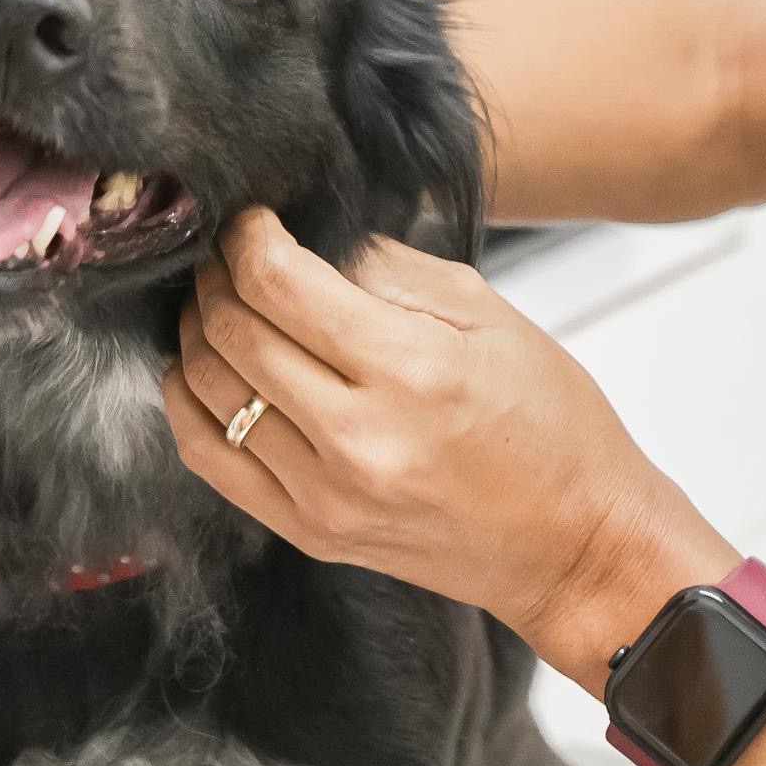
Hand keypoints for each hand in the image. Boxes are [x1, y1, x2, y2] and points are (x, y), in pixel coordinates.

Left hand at [163, 210, 735, 686]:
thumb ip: (389, 270)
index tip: (252, 219)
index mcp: (410, 369)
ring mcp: (325, 495)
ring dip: (195, 334)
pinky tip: (204, 373)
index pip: (278, 283)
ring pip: (206, 393)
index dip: (247, 236)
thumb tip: (309, 239)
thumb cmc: (551, 426)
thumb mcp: (489, 316)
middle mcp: (357, 438)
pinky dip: (189, 406)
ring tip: (214, 304)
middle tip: (226, 252)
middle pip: (232, 332)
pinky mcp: (309, 533)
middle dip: (215, 276)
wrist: (576, 546)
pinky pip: (209, 460)